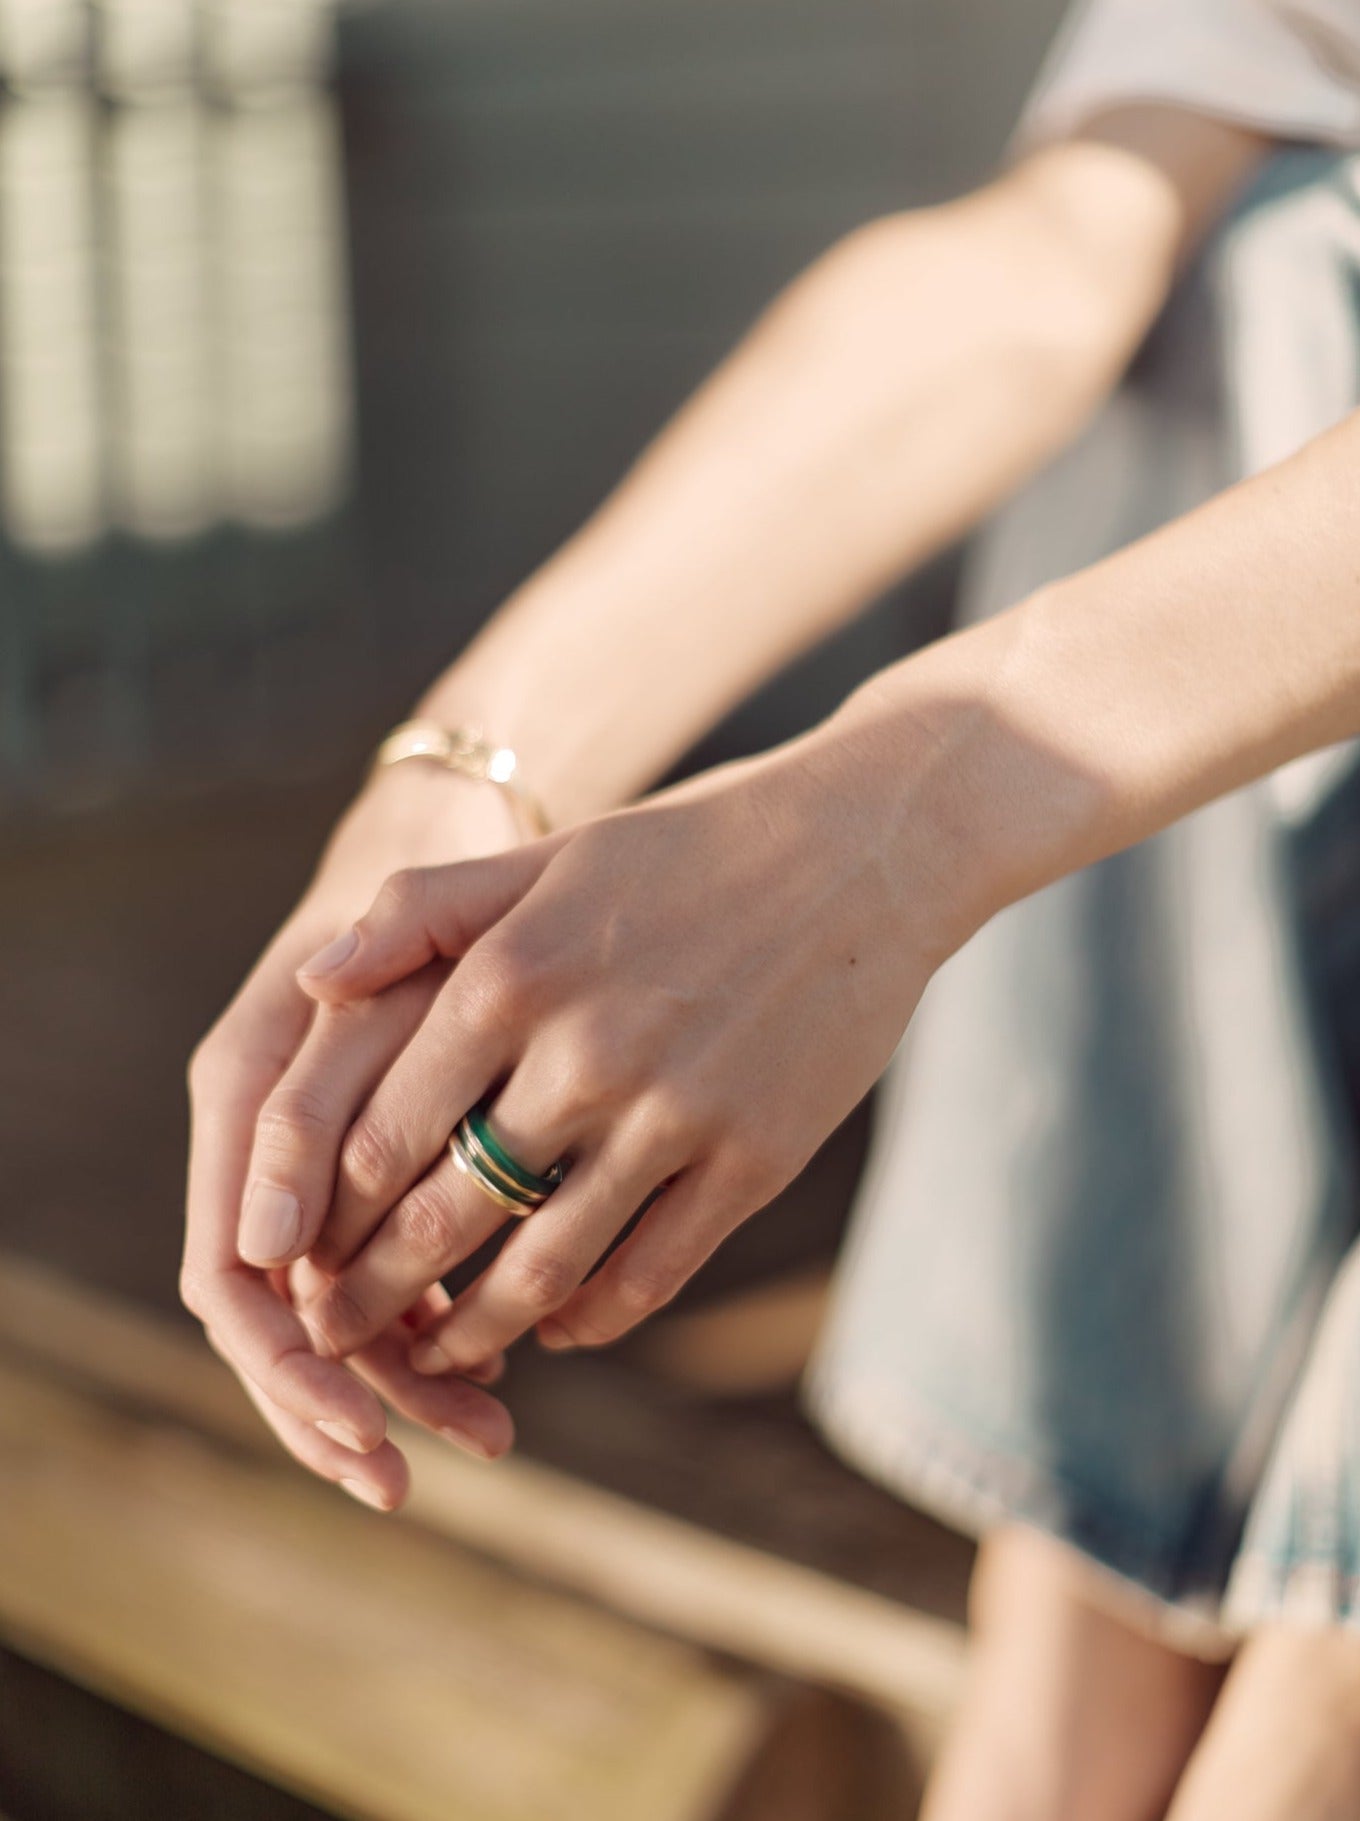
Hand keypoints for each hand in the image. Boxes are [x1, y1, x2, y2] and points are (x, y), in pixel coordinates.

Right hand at [181, 761, 522, 1508]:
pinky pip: (404, 1276)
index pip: (227, 1272)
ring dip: (405, 1383)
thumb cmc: (432, 889)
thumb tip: (268, 1245)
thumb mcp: (390, 956)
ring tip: (494, 1436)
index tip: (351, 1424)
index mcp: (245, 1099)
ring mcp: (337, 1164)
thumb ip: (328, 1078)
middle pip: (278, 1321)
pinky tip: (510, 1366)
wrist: (481, 848)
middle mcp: (276, 1146)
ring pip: (346, 1312)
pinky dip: (445, 1329)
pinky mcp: (399, 1172)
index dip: (280, 1361)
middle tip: (412, 1475)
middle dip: (340, 1405)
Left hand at [273, 735, 952, 1374]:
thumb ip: (420, 913)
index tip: (295, 1255)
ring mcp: (676, 1113)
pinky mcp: (755, 1158)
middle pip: (442, 1217)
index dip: (320, 1215)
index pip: (376, 1135)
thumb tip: (308, 984)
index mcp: (510, 975)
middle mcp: (582, 1052)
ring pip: (543, 1267)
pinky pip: (652, 1272)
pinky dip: (592, 1319)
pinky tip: (559, 1329)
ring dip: (475, 1329)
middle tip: (335, 1333)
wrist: (862, 848)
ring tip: (438, 1353)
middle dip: (372, 1294)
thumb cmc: (685, 849)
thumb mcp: (546, 855)